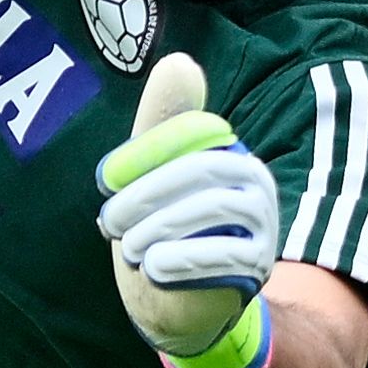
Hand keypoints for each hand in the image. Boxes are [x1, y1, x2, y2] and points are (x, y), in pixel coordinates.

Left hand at [92, 54, 275, 367]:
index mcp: (227, 151)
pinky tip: (153, 268)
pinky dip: (177, 260)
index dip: (144, 152)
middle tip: (109, 222)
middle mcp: (254, 182)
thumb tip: (180, 61)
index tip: (105, 178)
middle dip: (145, 194)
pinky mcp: (257, 268)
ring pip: (208, 209)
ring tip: (132, 248)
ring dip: (157, 229)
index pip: (191, 133)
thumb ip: (160, 124)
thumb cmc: (161, 231)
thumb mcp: (151, 176)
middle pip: (199, 170)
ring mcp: (261, 225)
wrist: (181, 306)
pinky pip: (221, 255)